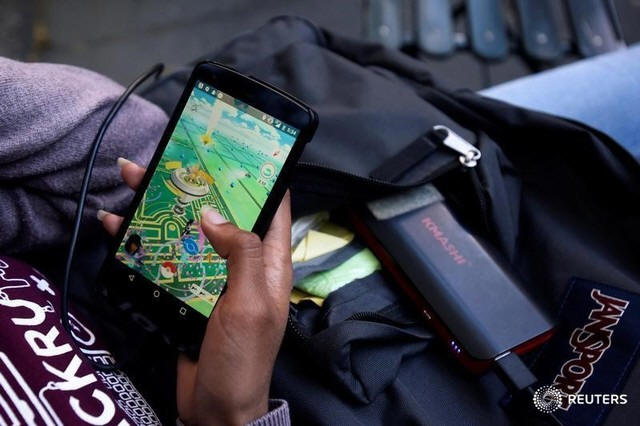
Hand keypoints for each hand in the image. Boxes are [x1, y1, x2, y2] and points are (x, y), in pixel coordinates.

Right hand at [101, 158, 292, 424]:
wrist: (215, 407)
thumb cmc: (243, 357)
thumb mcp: (250, 302)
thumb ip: (240, 254)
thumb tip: (213, 215)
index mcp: (269, 261)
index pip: (271, 208)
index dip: (256, 177)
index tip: (234, 150)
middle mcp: (242, 263)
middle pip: (220, 213)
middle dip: (195, 185)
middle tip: (166, 156)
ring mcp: (211, 276)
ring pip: (187, 231)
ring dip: (161, 207)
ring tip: (132, 178)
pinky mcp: (185, 291)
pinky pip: (165, 258)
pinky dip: (142, 241)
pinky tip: (117, 225)